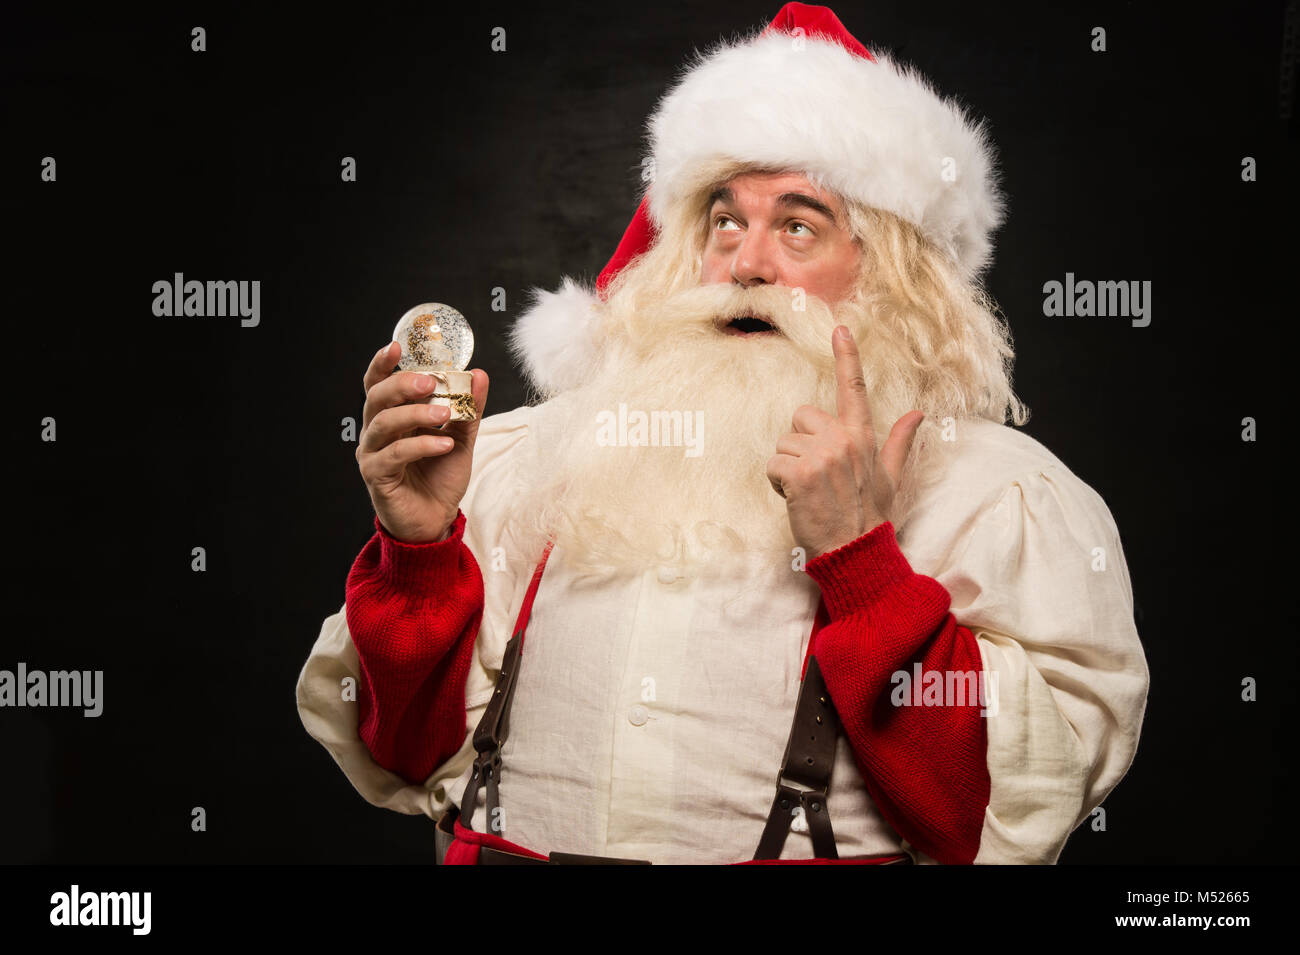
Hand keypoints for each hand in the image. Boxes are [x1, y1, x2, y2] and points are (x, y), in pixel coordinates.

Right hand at [355, 341, 488, 543]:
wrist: (437, 519)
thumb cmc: (441, 477)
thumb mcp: (462, 438)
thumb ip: (468, 408)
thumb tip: (479, 375)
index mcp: (393, 416)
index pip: (379, 384)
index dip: (382, 364)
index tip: (396, 346)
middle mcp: (377, 432)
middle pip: (376, 397)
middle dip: (402, 384)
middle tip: (430, 381)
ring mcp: (372, 454)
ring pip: (383, 424)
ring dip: (415, 414)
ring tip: (445, 414)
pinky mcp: (376, 477)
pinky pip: (393, 455)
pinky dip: (421, 446)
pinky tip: (444, 444)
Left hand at [765, 325, 923, 559]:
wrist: (854, 552)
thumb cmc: (869, 516)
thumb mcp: (890, 478)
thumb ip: (899, 442)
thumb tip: (918, 413)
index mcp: (863, 437)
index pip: (853, 389)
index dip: (847, 357)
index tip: (839, 329)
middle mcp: (843, 440)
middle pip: (800, 417)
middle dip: (799, 444)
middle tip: (816, 477)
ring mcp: (821, 455)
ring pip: (783, 444)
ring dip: (787, 469)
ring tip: (808, 492)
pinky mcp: (799, 472)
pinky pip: (773, 464)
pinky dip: (777, 483)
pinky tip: (795, 499)